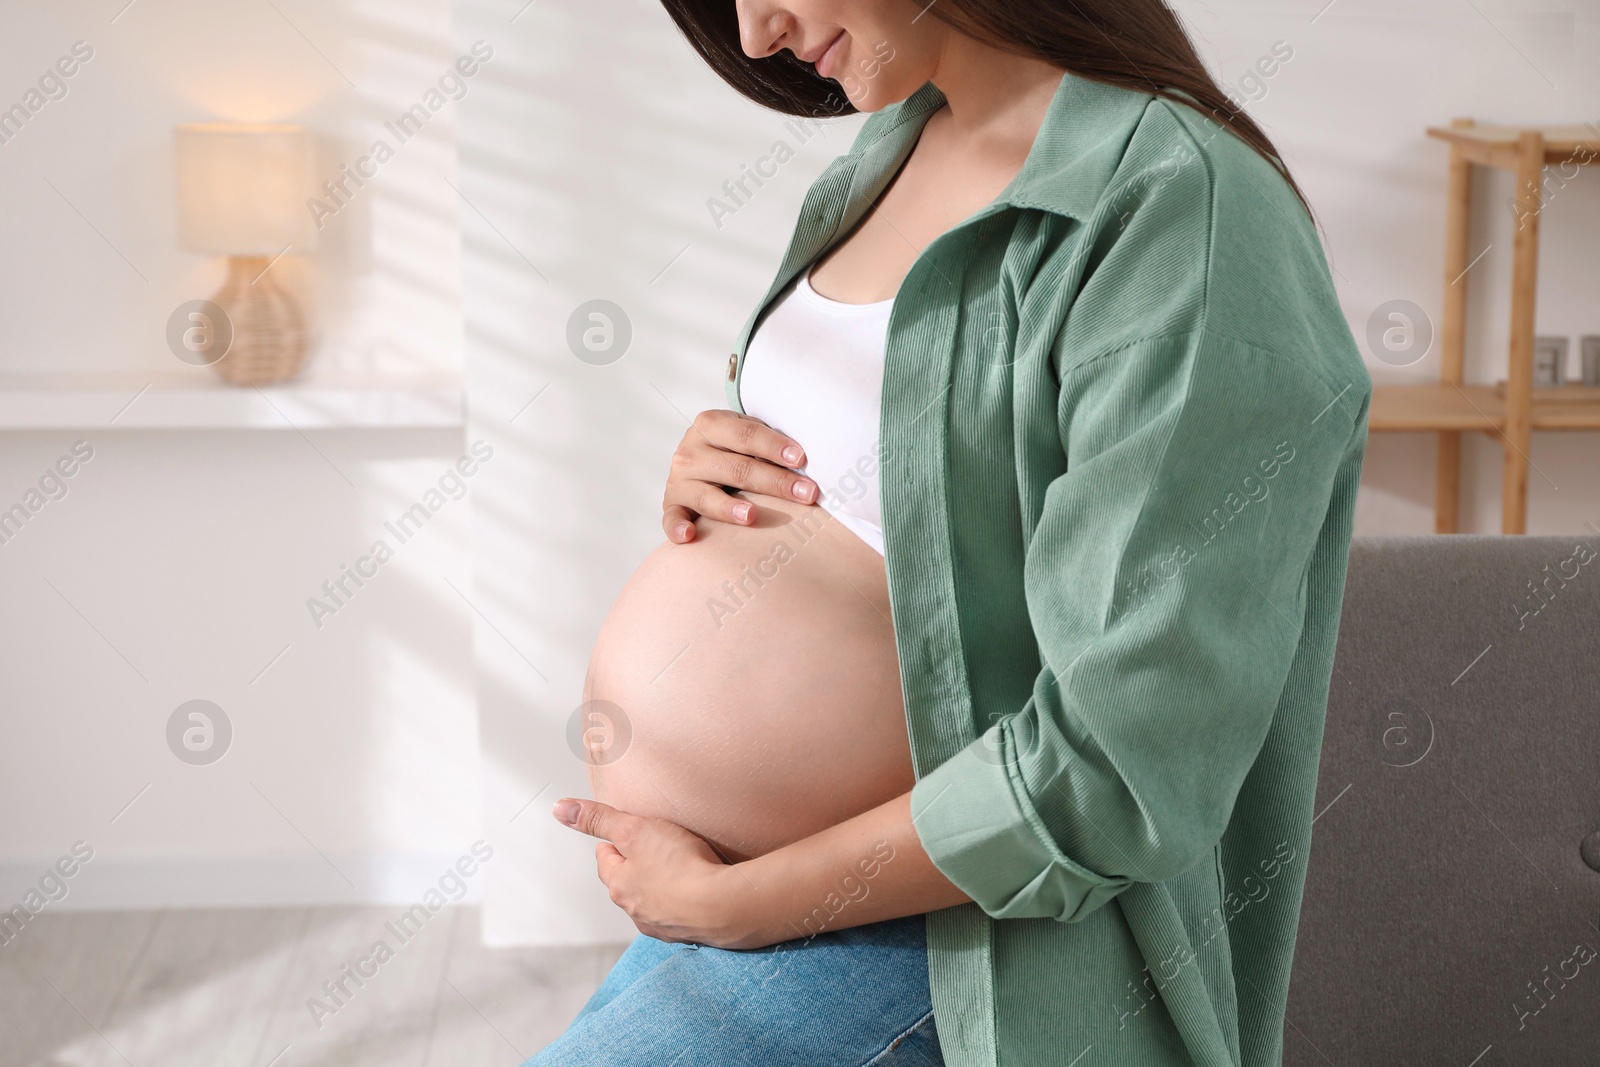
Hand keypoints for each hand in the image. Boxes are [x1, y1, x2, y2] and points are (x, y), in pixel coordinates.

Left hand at [553, 797, 754, 946]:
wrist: (724, 907)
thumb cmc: (681, 867)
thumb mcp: (635, 829)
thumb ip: (599, 818)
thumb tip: (561, 809)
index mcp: (619, 886)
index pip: (605, 858)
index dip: (618, 839)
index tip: (632, 830)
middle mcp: (636, 911)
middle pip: (628, 880)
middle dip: (639, 864)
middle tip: (660, 845)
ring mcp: (663, 925)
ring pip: (653, 898)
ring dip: (663, 884)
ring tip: (683, 866)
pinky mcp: (689, 932)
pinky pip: (680, 913)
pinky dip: (685, 900)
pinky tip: (700, 887)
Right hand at [662, 410, 819, 543]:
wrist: (700, 457)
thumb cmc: (736, 448)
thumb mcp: (748, 434)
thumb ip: (769, 442)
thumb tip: (809, 461)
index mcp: (710, 424)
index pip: (745, 435)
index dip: (773, 447)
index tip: (800, 459)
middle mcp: (690, 451)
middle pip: (735, 468)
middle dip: (773, 482)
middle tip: (806, 494)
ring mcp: (679, 480)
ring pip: (705, 496)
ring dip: (729, 508)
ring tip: (752, 516)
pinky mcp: (672, 505)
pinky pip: (671, 518)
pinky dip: (676, 528)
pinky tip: (689, 536)